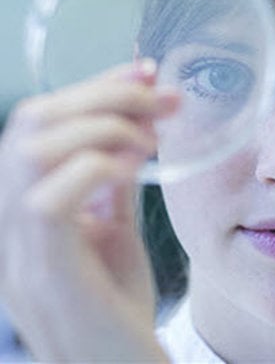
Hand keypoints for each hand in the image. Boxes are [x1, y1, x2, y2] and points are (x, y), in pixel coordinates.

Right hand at [0, 60, 178, 361]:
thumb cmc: (119, 303)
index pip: (40, 123)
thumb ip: (114, 180)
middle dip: (104, 93)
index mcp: (24, 206)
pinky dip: (99, 165)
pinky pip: (49, 197)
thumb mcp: (115, 228)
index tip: (144, 70)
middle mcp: (7, 222)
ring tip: (154, 134)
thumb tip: (134, 124)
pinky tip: (138, 164)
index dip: (92, 86)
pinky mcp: (43, 272)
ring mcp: (18, 248)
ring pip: (32, 148)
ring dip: (104, 125)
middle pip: (32, 121)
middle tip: (160, 95)